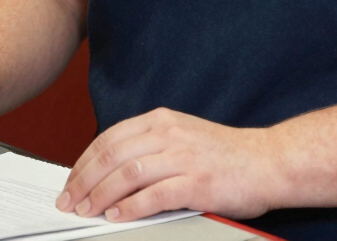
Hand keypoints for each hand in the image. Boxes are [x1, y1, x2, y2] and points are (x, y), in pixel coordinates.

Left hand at [56, 107, 282, 222]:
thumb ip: (150, 147)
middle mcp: (169, 133)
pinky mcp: (197, 183)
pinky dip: (130, 207)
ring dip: (100, 195)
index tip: (70, 183)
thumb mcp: (183, 137)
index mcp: (162, 120)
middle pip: (112, 155)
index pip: (110, 138)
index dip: (84, 162)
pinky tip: (116, 216)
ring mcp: (183, 157)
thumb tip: (110, 170)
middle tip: (69, 202)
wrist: (268, 161)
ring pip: (127, 173)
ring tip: (86, 212)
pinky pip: (154, 195)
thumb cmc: (225, 155)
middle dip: (84, 181)